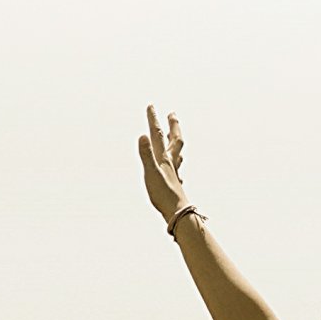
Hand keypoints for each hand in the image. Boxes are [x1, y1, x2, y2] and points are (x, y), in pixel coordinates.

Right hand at [137, 104, 186, 222]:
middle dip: (172, 126)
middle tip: (172, 114)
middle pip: (174, 140)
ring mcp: (174, 172)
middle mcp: (171, 163)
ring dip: (175, 141)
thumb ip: (146, 154)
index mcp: (164, 158)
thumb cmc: (163, 195)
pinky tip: (175, 167)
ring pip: (177, 153)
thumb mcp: (151, 172)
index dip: (154, 120)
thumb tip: (142, 135)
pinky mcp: (174, 183)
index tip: (151, 106)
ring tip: (174, 136)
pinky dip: (175, 162)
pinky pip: (176, 168)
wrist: (177, 213)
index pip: (157, 135)